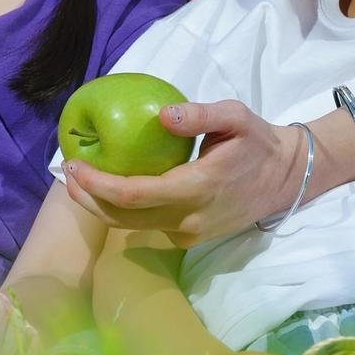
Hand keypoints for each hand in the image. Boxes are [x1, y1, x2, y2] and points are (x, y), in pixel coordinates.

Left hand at [62, 99, 306, 244]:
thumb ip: (201, 115)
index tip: (74, 164)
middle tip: (67, 170)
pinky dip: (122, 212)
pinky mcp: (189, 240)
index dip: (98, 184)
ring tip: (79, 180)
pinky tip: (110, 190)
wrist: (287, 179)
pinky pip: (148, 227)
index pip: (134, 195)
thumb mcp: (237, 118)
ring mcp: (189, 235)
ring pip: (132, 227)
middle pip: (123, 218)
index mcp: (197, 189)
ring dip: (100, 207)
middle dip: (87, 198)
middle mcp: (188, 220)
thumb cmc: (259, 144)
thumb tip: (162, 114)